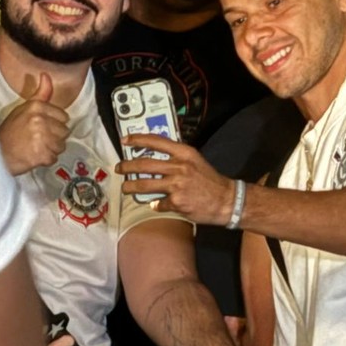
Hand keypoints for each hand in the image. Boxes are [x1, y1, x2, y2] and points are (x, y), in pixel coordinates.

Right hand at [0, 73, 68, 174]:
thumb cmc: (9, 132)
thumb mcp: (23, 108)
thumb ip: (41, 94)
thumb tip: (46, 76)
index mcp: (37, 107)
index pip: (64, 116)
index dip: (54, 123)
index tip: (42, 127)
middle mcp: (40, 120)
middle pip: (65, 131)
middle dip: (54, 136)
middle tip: (38, 138)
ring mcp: (41, 137)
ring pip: (61, 145)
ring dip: (51, 148)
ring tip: (36, 146)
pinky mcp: (41, 154)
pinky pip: (54, 157)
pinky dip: (46, 159)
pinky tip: (34, 155)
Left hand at [117, 133, 236, 224]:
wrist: (226, 199)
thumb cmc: (210, 180)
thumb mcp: (195, 161)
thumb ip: (177, 158)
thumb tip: (155, 160)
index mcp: (184, 153)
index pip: (156, 142)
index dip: (138, 140)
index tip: (125, 140)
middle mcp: (179, 166)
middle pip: (144, 164)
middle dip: (127, 166)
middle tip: (120, 168)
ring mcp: (176, 185)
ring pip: (145, 185)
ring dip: (131, 187)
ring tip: (125, 188)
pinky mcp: (176, 202)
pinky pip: (158, 203)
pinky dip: (156, 204)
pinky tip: (156, 205)